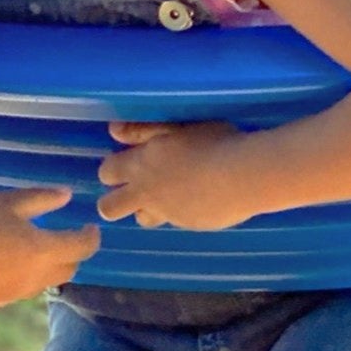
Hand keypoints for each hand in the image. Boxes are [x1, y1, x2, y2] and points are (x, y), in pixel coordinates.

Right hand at [0, 187, 99, 309]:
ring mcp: (9, 296)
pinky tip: (1, 262)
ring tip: (33, 251)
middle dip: (71, 255)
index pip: (81, 248)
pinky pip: (14, 292)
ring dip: (44, 269)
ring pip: (40, 285)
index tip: (91, 228)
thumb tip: (67, 196)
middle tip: (66, 240)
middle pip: (66, 271)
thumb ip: (42, 199)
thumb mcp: (7, 201)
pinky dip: (17, 279)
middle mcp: (29, 279)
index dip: (91, 237)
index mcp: (39, 250)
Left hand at [96, 121, 252, 230]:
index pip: (106, 173)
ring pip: (142, 219)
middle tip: (133, 190)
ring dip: (148, 209)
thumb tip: (114, 130)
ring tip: (168, 195)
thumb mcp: (175, 126)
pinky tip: (202, 196)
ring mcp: (168, 213)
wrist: (244, 176)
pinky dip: (183, 211)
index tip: (123, 165)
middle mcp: (148, 193)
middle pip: (110, 208)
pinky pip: (177, 221)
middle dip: (113, 201)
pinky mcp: (191, 225)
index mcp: (141, 165)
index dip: (111, 170)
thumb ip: (143, 130)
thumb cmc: (211, 141)